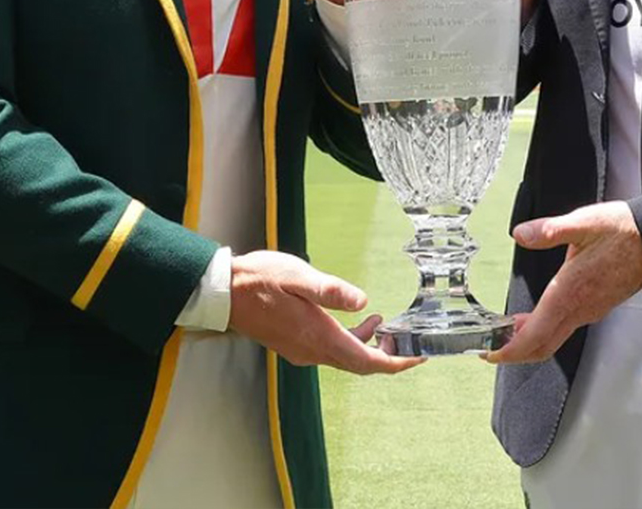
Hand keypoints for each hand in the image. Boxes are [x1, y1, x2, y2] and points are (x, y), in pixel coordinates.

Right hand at [228, 250, 424, 374]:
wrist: (223, 293)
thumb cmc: (259, 280)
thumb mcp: (298, 277)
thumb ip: (331, 291)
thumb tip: (362, 301)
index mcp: (318, 337)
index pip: (366, 361)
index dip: (396, 362)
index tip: (418, 357)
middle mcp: (312, 351)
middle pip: (359, 365)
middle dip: (388, 356)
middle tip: (410, 342)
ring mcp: (301, 350)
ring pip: (345, 357)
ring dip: (368, 346)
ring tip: (386, 324)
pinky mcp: (293, 344)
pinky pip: (330, 351)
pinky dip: (349, 340)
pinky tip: (354, 319)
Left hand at [484, 202, 641, 365]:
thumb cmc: (623, 232)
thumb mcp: (583, 223)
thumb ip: (549, 230)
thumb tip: (521, 234)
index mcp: (570, 292)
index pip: (535, 335)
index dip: (509, 349)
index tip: (490, 353)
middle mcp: (580, 308)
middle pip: (543, 346)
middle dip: (515, 352)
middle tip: (491, 347)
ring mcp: (590, 310)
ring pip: (554, 338)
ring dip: (529, 340)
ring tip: (507, 329)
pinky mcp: (597, 306)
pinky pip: (566, 327)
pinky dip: (545, 329)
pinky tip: (536, 315)